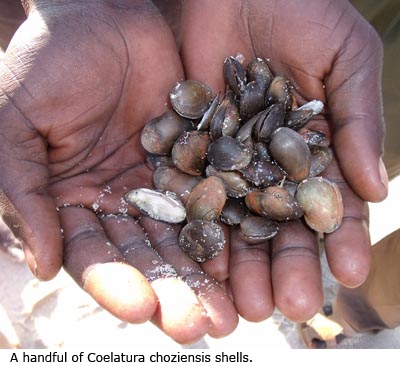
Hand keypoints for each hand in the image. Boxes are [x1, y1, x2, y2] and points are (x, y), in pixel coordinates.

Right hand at [0, 0, 237, 343]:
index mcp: (74, 204)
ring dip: (207, 274)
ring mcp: (162, 182)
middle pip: (149, 256)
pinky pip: (216, 195)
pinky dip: (230, 226)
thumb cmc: (49, 65)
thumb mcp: (17, 126)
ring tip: (229, 311)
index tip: (140, 310)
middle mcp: (121, 202)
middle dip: (173, 292)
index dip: (116, 284)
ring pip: (187, 236)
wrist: (101, 17)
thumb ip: (24, 194)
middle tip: (200, 328)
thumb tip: (42, 265)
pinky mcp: (197, 159)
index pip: (95, 255)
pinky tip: (247, 256)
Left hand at [180, 0, 387, 321]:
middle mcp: (270, 163)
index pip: (330, 202)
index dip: (342, 239)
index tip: (351, 274)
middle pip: (280, 223)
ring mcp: (229, 159)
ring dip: (244, 262)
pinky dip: (200, 225)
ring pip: (236, 220)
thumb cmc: (302, 8)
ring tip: (248, 302)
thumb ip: (356, 122)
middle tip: (288, 307)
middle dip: (287, 265)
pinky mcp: (190, 148)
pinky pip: (195, 190)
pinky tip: (205, 260)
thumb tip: (376, 190)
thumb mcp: (345, 58)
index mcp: (313, 148)